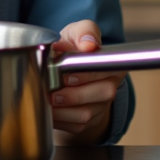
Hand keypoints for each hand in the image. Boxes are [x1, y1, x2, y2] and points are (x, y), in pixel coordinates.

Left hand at [49, 20, 125, 143]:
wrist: (64, 66)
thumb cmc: (72, 47)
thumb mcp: (77, 32)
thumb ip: (84, 32)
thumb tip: (89, 44)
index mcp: (111, 63)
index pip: (104, 72)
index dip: (86, 76)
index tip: (67, 76)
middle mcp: (110, 86)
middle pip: (101, 95)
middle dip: (73, 95)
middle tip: (53, 92)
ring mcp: (101, 106)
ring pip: (86, 114)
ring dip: (64, 110)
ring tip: (47, 101)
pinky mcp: (89, 121)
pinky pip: (76, 126)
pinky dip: (60, 120)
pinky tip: (48, 111)